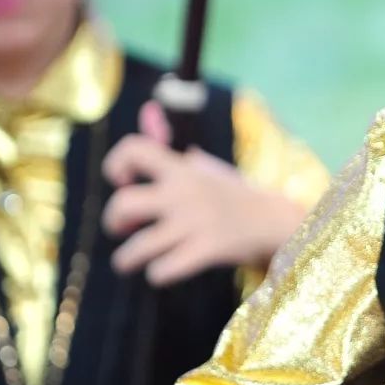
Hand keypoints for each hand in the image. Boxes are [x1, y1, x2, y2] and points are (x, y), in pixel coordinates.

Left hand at [102, 102, 309, 284]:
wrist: (272, 219)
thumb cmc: (229, 193)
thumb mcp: (201, 165)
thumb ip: (169, 143)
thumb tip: (147, 111)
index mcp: (181, 168)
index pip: (134, 149)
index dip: (117, 163)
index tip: (124, 180)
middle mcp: (184, 192)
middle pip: (124, 204)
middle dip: (112, 220)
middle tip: (120, 228)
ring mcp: (196, 222)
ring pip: (139, 247)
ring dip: (125, 259)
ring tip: (127, 261)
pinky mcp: (208, 250)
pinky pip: (164, 270)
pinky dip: (158, 273)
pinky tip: (162, 270)